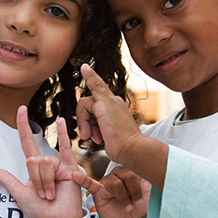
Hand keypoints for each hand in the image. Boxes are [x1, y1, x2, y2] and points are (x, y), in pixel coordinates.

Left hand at [0, 106, 83, 217]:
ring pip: (45, 163)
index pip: (27, 142)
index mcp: (35, 167)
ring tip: (51, 194)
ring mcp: (59, 165)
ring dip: (45, 181)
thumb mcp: (20, 195)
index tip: (21, 109)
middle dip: (35, 179)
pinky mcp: (71, 169)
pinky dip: (64, 136)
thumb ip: (9, 181)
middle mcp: (47, 163)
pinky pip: (66, 150)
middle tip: (42, 194)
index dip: (23, 126)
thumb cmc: (41, 211)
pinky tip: (62, 122)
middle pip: (34, 159)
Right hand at [72, 166, 149, 217]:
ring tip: (127, 206)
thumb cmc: (137, 207)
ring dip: (124, 197)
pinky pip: (90, 183)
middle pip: (126, 174)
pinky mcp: (99, 190)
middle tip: (136, 203)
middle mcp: (118, 173)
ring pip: (115, 182)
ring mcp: (107, 180)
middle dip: (134, 191)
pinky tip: (76, 176)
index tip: (146, 195)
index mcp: (132, 171)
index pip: (137, 169)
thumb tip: (163, 175)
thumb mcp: (150, 195)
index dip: (142, 183)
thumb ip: (154, 184)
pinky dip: (83, 179)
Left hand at [77, 64, 168, 190]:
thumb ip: (100, 130)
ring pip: (85, 103)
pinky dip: (85, 87)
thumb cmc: (122, 147)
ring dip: (83, 122)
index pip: (102, 91)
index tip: (85, 67)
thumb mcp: (108, 136)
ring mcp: (110, 101)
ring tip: (91, 137)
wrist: (133, 149)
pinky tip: (84, 70)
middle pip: (89, 101)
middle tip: (88, 136)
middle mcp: (114, 102)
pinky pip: (93, 85)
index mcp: (115, 108)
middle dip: (84, 119)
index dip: (93, 79)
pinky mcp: (105, 103)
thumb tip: (90, 132)